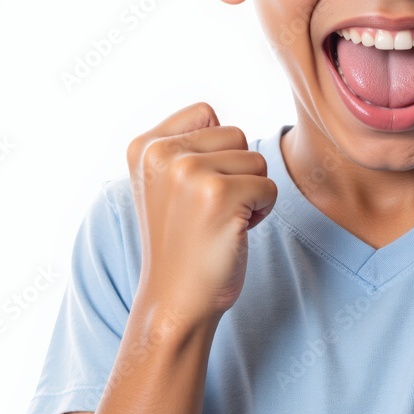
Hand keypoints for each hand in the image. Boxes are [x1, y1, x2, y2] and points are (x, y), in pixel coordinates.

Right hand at [126, 101, 277, 326]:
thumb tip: (216, 116)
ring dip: (250, 191)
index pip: (207, 112)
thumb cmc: (182, 241)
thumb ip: (182, 145)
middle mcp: (161, 154)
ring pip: (256, 158)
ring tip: (220, 220)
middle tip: (210, 209)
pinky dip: (262, 211)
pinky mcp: (218, 195)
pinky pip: (269, 186)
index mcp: (144, 146)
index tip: (195, 188)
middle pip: (236, 134)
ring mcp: (188, 172)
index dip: (217, 150)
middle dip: (237, 171)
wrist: (175, 301)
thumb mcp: (163, 182)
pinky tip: (233, 232)